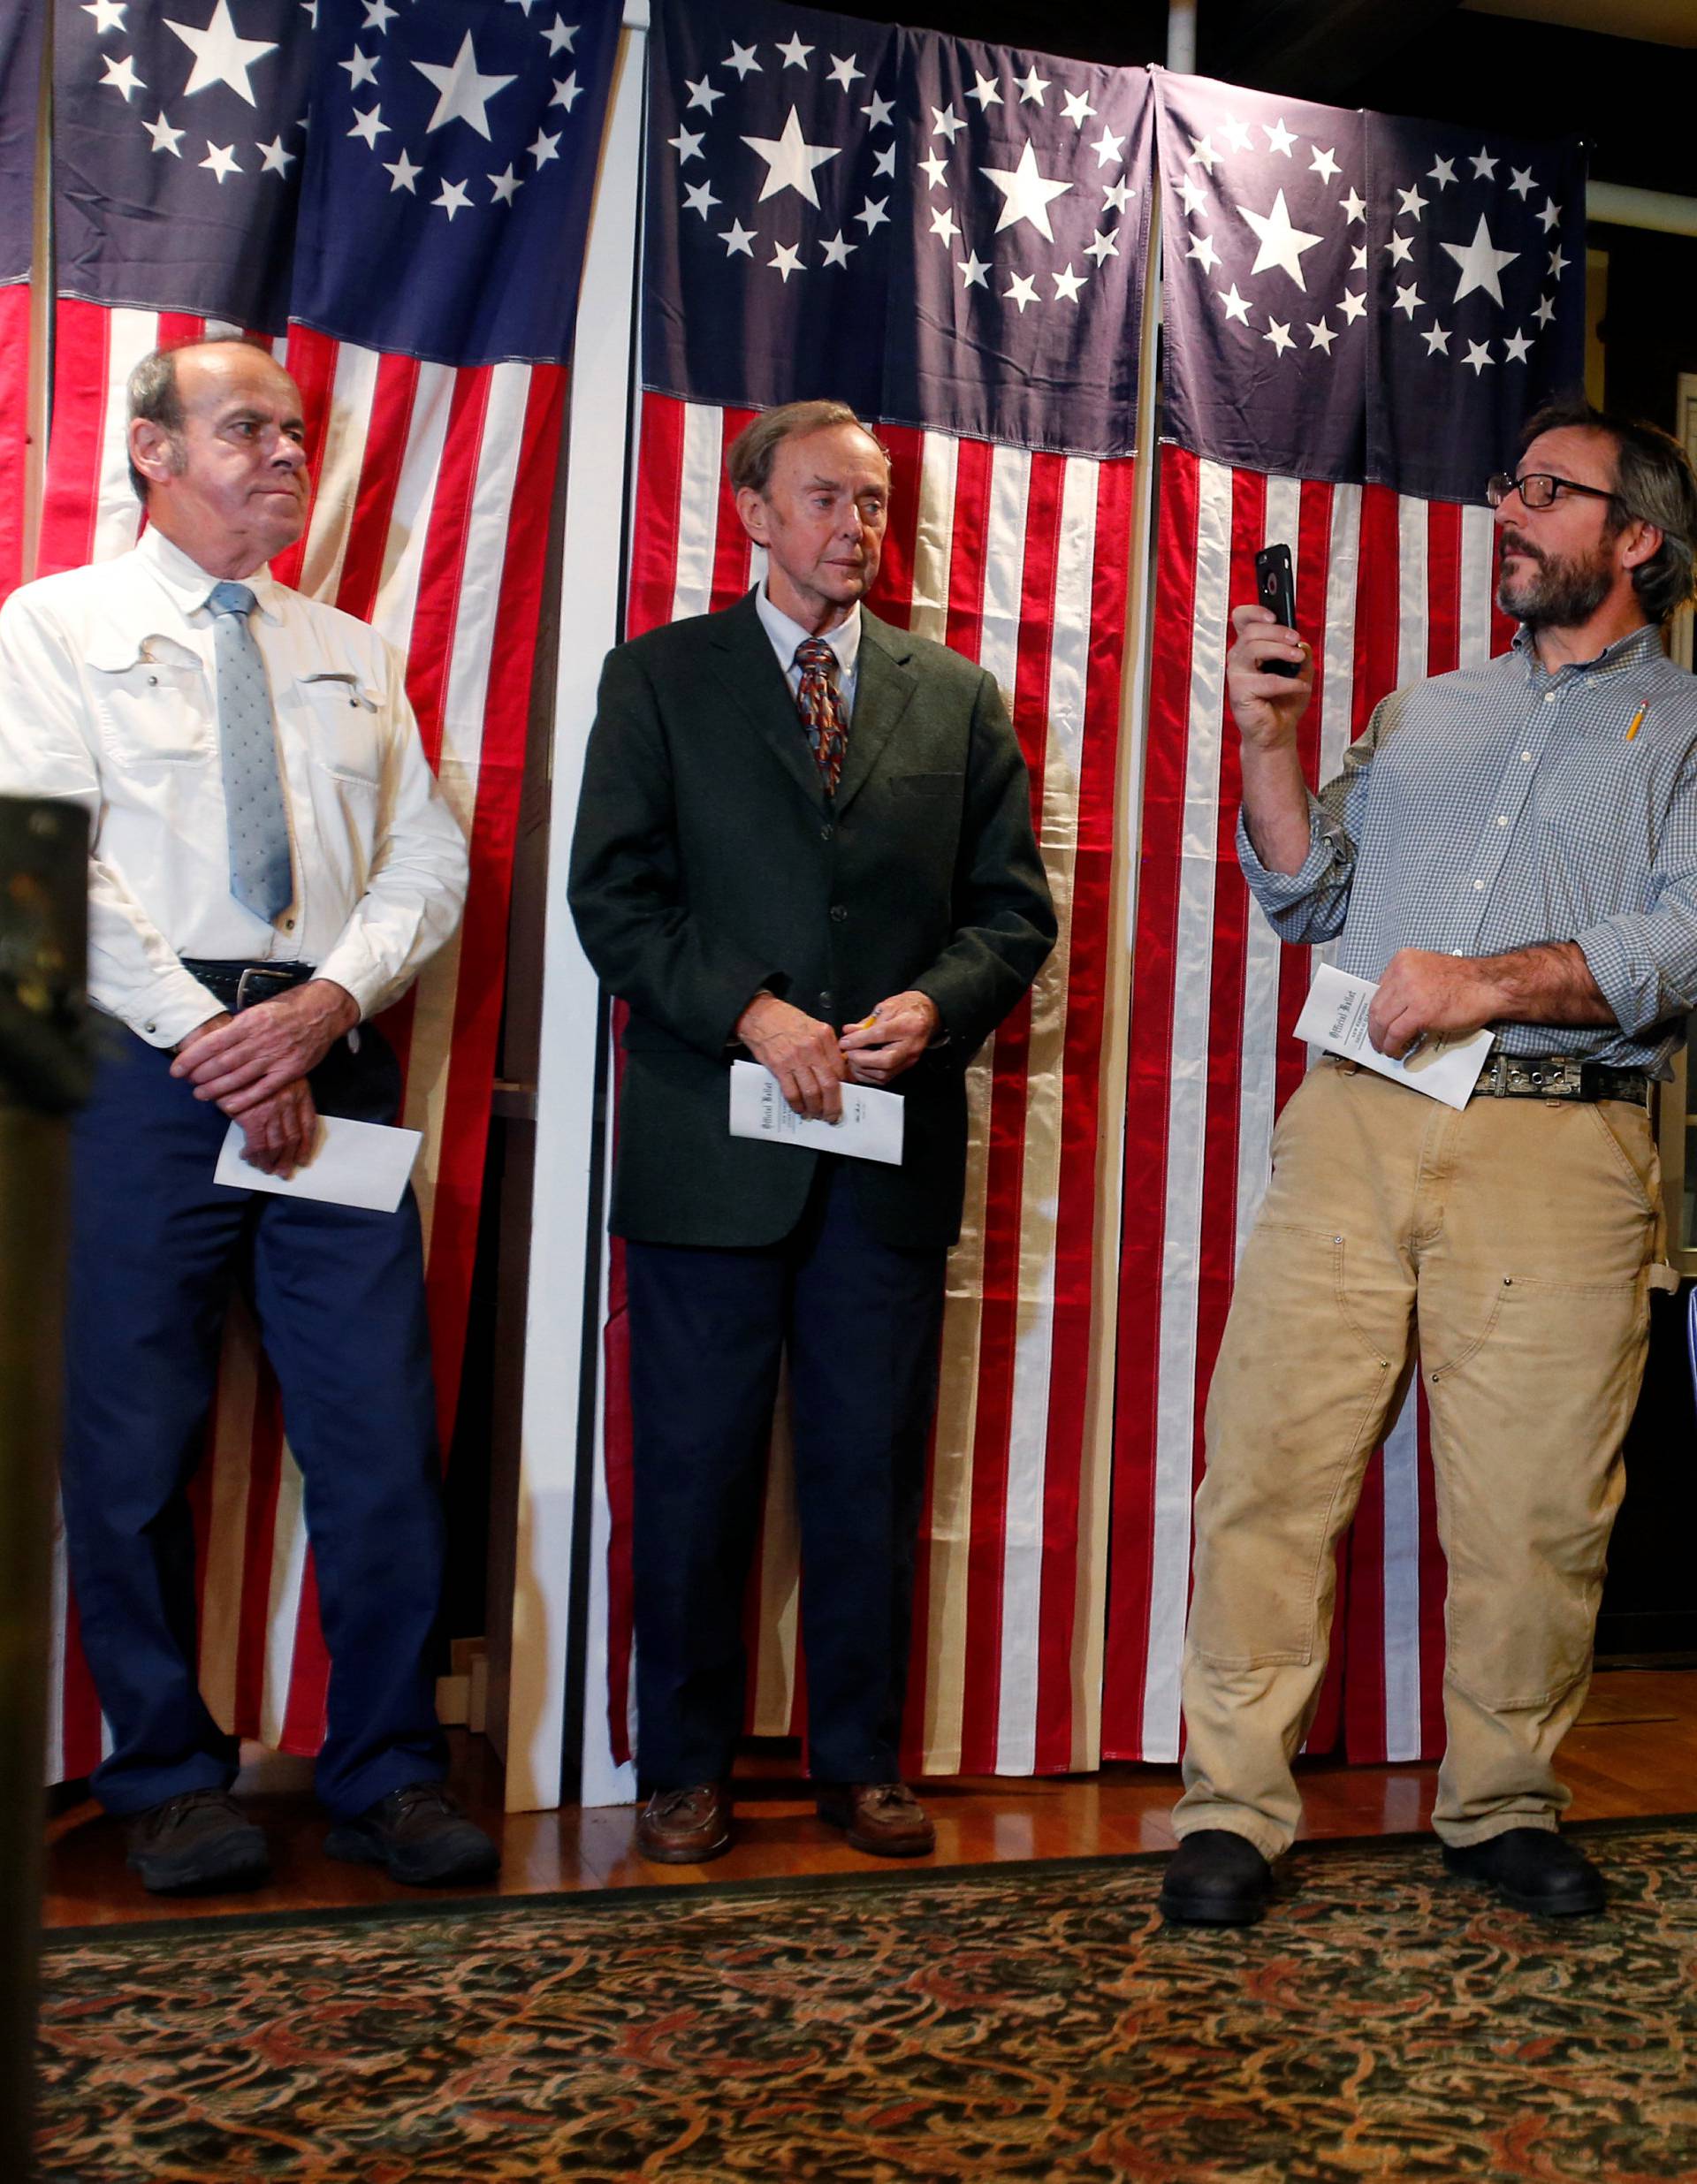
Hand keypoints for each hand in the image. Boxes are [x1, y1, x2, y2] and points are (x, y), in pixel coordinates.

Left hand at [170, 979, 359, 1115]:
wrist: (322, 1011)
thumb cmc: (287, 1009)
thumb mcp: (258, 1010)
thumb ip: (237, 1027)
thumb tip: (211, 1042)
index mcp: (249, 1021)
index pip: (212, 1043)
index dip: (191, 1058)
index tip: (177, 1068)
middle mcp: (261, 1039)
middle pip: (222, 1063)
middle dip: (199, 1075)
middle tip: (187, 1082)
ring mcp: (276, 1056)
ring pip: (238, 1077)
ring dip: (216, 1089)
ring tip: (200, 1094)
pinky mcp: (290, 1070)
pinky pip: (263, 1089)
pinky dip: (244, 1099)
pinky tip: (228, 1105)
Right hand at [233, 1078, 318, 1177]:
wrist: (228, 1059)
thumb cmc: (249, 1068)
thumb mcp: (275, 1076)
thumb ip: (284, 1097)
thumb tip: (282, 1127)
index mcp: (300, 1091)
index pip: (309, 1124)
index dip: (306, 1145)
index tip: (302, 1159)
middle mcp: (290, 1101)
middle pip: (293, 1138)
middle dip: (288, 1159)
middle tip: (283, 1172)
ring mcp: (273, 1110)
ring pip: (277, 1145)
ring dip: (271, 1161)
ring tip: (266, 1169)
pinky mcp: (253, 1117)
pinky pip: (257, 1145)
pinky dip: (254, 1155)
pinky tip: (249, 1157)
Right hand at [736, 992, 848, 1119]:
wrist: (760, 1015)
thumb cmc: (787, 1020)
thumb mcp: (814, 1026)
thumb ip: (827, 1047)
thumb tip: (838, 1071)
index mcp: (824, 1036)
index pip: (840, 1069)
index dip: (845, 1087)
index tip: (844, 1096)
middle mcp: (812, 1047)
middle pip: (829, 1084)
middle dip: (833, 1105)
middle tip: (833, 1116)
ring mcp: (795, 1058)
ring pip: (812, 1092)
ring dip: (815, 1108)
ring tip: (816, 1115)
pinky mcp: (778, 1066)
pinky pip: (792, 1092)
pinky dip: (797, 1104)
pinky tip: (799, 1109)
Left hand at [838, 990, 939, 1085]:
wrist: (926, 1015)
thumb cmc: (907, 1008)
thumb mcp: (886, 1007)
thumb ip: (867, 1022)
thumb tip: (849, 1032)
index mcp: (908, 1025)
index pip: (881, 1035)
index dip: (859, 1040)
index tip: (845, 1042)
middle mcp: (911, 1045)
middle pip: (885, 1060)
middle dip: (861, 1059)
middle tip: (848, 1053)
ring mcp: (910, 1059)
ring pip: (884, 1073)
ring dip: (863, 1069)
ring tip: (852, 1059)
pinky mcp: (906, 1067)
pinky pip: (886, 1078)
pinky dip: (869, 1075)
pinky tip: (860, 1067)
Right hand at [1226, 603, 1313, 751]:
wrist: (1279, 731)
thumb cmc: (1284, 700)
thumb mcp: (1300, 670)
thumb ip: (1300, 652)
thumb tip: (1301, 642)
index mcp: (1250, 647)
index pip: (1242, 619)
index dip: (1255, 612)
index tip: (1274, 616)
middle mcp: (1239, 658)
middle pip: (1251, 631)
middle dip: (1277, 632)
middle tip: (1295, 640)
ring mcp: (1237, 675)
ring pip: (1253, 648)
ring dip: (1280, 650)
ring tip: (1298, 658)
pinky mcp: (1239, 693)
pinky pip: (1266, 681)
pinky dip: (1288, 683)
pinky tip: (1300, 687)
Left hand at [1367, 949, 1498, 1059]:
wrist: (1490, 985)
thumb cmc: (1466, 980)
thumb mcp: (1428, 969)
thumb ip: (1409, 982)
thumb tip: (1394, 1007)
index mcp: (1403, 960)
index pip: (1379, 990)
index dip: (1377, 1011)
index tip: (1377, 1022)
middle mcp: (1403, 972)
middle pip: (1377, 1006)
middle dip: (1374, 1028)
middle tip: (1377, 1040)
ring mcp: (1410, 992)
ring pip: (1382, 1021)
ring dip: (1381, 1039)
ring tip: (1386, 1048)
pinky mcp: (1420, 1012)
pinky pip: (1396, 1033)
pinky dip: (1392, 1045)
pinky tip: (1396, 1051)